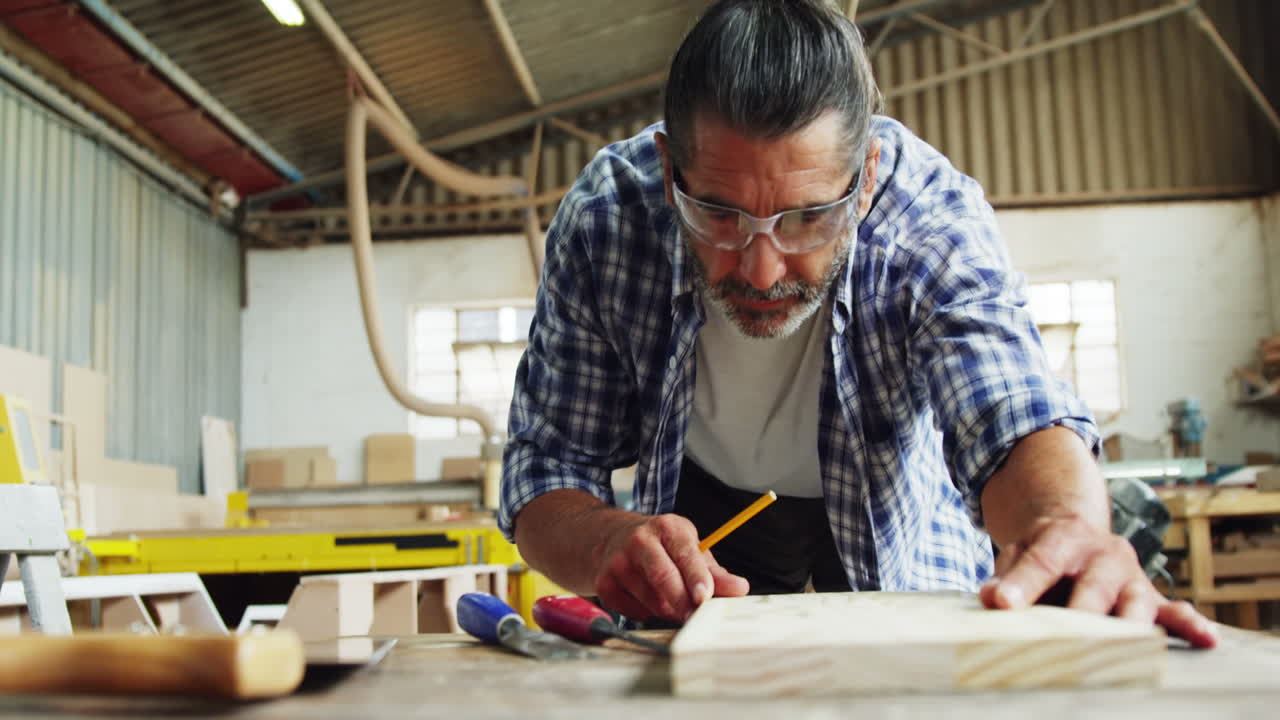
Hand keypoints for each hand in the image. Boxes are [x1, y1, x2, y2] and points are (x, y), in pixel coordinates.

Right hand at [594, 513, 748, 621]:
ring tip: (670, 599)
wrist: (608, 538)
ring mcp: (618, 562)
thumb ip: (714, 572)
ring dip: (668, 610)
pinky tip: (644, 597)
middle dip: (683, 603)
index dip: (696, 577)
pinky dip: (646, 613)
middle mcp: (640, 541)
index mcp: (668, 528)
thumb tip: (739, 588)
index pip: (685, 554)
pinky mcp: (604, 584)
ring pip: (652, 601)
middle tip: (695, 618)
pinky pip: (634, 612)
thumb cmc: (658, 546)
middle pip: (663, 578)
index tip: (705, 597)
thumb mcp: (688, 547)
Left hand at [979, 515, 1217, 648]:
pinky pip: (1174, 611)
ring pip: (1136, 602)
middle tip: (1070, 637)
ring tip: (1126, 647)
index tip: (1003, 604)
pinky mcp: (1150, 597)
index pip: (1042, 562)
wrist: (1076, 530)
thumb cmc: (1043, 551)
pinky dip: (1191, 624)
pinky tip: (1205, 639)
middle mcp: (1104, 555)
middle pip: (1094, 586)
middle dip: (1083, 612)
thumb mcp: (1018, 553)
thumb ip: (1006, 576)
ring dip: (1131, 625)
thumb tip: (991, 598)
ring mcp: (1131, 576)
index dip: (1022, 584)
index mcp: (1065, 538)